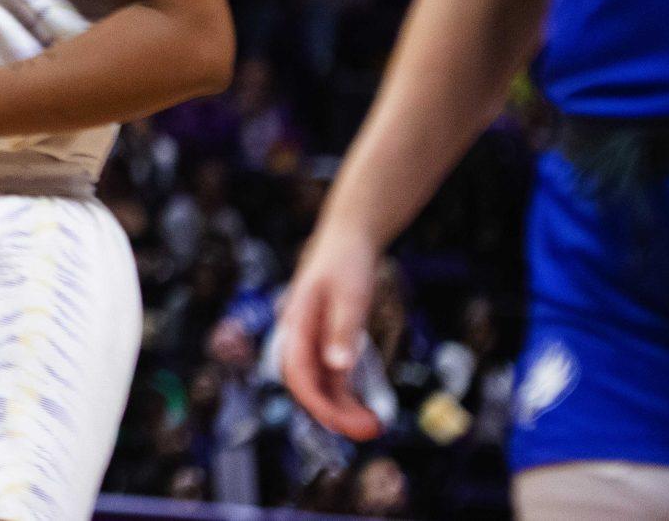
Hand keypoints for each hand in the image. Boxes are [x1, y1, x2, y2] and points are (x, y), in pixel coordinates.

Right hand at [278, 222, 383, 439]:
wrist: (347, 238)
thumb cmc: (347, 262)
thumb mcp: (350, 294)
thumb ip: (343, 330)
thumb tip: (339, 368)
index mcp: (296, 324)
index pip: (299, 375)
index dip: (320, 403)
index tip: (346, 423)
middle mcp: (297, 336)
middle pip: (307, 386)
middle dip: (334, 414)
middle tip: (370, 431)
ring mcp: (309, 341)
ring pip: (318, 385)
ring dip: (340, 409)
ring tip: (372, 426)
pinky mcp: (323, 341)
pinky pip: (329, 377)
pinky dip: (343, 395)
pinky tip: (363, 407)